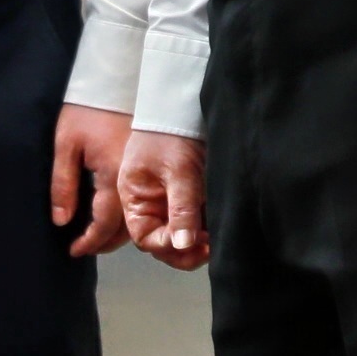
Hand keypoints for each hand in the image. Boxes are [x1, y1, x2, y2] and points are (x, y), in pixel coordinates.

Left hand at [49, 105, 131, 255]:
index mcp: (113, 174)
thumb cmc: (85, 110)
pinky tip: (114, 216)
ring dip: (119, 232)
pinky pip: (142, 200)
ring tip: (97, 238)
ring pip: (137, 215)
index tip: (75, 251)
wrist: (114, 79)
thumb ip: (63, 185)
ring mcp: (143, 172)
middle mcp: (134, 178)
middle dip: (106, 242)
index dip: (90, 241)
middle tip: (85, 248)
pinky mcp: (145, 164)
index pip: (105, 222)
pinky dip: (129, 215)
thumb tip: (62, 220)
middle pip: (126, 226)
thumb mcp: (65, 145)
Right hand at [118, 130, 210, 270]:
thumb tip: (183, 245)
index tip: (192, 242)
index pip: (146, 238)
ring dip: (199, 242)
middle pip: (165, 242)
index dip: (167, 245)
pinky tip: (220, 225)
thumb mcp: (179, 171)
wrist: (185, 105)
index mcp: (135, 200)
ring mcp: (170, 202)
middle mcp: (151, 205)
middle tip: (210, 247)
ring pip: (183, 235)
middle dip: (186, 250)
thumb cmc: (172, 134)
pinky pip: (197, 221)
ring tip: (218, 237)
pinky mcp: (191, 197)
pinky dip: (208, 227)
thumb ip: (181, 208)